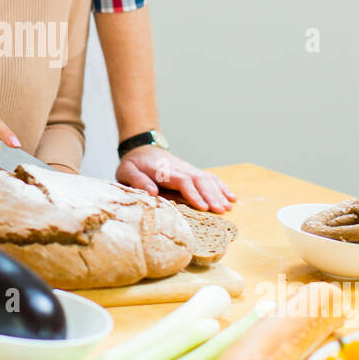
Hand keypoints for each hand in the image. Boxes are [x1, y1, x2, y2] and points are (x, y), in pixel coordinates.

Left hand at [116, 146, 235, 212]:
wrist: (141, 148)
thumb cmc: (133, 164)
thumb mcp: (126, 171)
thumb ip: (137, 180)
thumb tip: (152, 192)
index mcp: (163, 170)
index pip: (183, 180)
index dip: (194, 194)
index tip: (203, 207)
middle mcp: (179, 168)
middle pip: (199, 180)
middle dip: (212, 195)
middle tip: (221, 211)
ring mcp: (187, 169)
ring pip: (207, 179)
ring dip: (219, 193)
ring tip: (228, 207)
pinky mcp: (192, 172)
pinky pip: (210, 178)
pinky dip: (222, 187)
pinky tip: (232, 197)